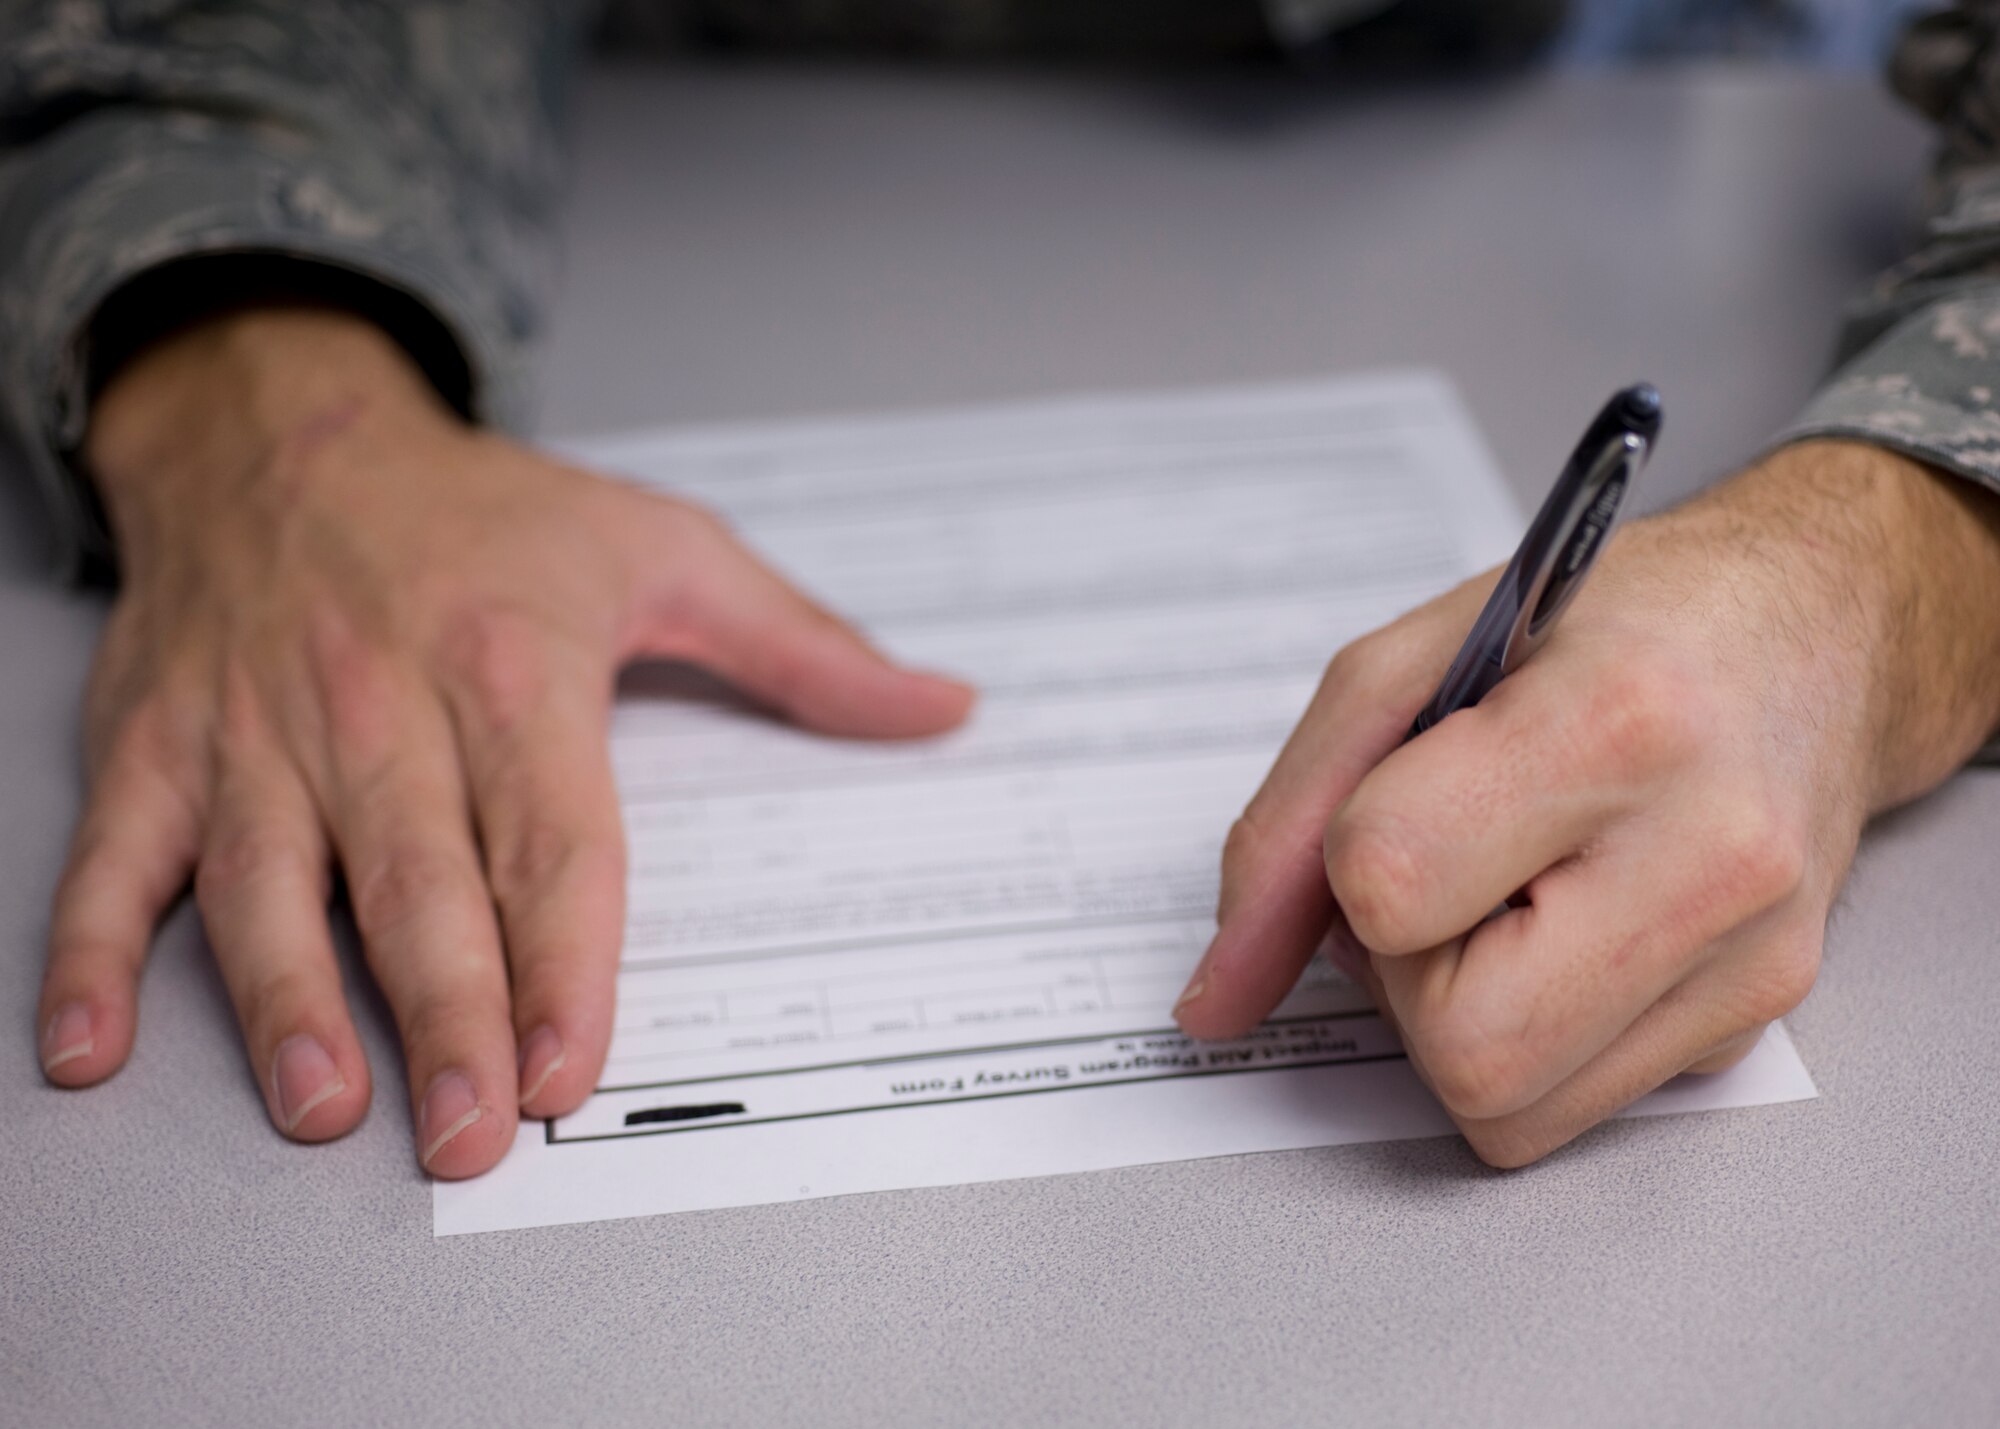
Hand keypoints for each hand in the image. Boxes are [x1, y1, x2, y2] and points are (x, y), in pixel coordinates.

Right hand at [36, 306, 973, 1176]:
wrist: (286, 426)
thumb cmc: (482, 511)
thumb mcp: (664, 547)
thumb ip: (805, 647)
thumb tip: (943, 709)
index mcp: (512, 666)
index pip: (550, 835)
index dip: (565, 955)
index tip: (576, 1060)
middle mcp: (381, 704)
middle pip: (417, 878)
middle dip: (448, 1012)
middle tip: (472, 1131)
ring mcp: (259, 729)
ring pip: (268, 879)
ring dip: (286, 997)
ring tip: (322, 1102)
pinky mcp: (162, 742)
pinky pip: (118, 854)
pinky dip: (91, 949)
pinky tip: (90, 1041)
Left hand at [1175, 440, 1999, 1166]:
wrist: (1810, 637)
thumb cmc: (1608, 629)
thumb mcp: (1410, 666)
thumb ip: (1287, 831)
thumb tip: (1216, 997)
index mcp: (1615, 723)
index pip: (1390, 882)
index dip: (1349, 862)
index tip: (1397, 801)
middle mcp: (1710, 856)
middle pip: (1463, 1051)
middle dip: (1405, 980)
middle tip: (1446, 878)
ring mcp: (1750, 959)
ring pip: (1508, 1114)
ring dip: (1458, 1021)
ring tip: (1500, 905)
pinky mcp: (1755, 1023)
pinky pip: (1567, 1112)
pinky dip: (1524, 1041)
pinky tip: (1559, 937)